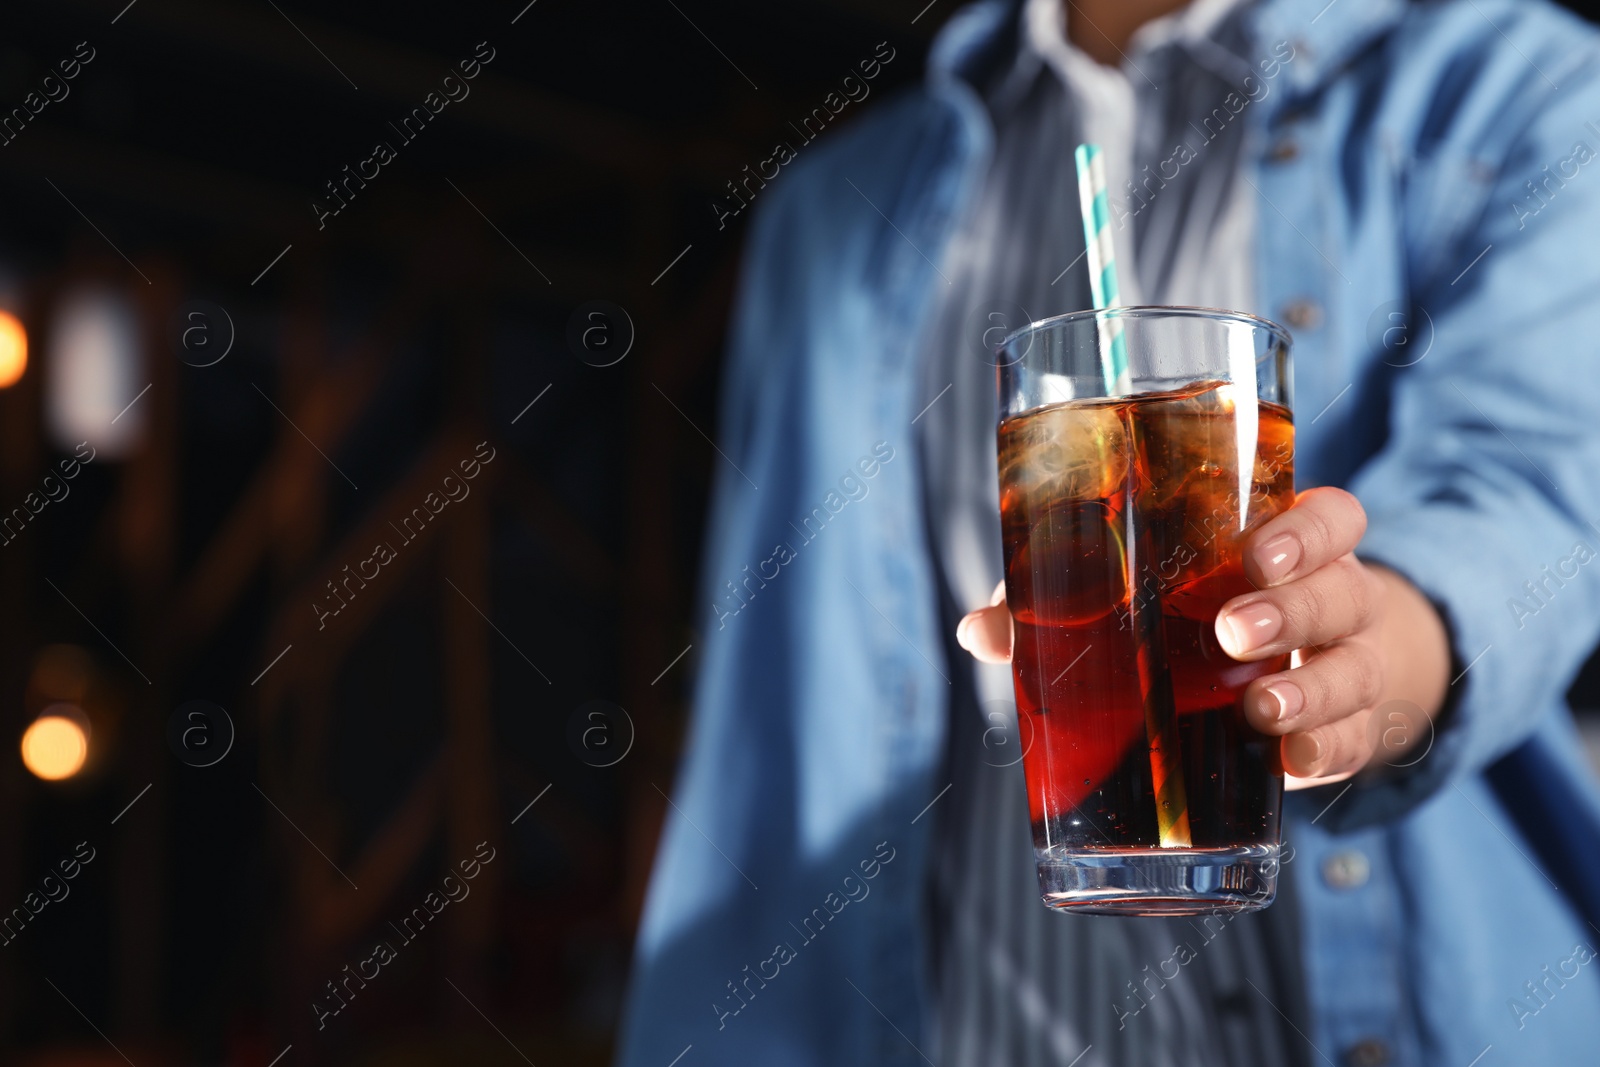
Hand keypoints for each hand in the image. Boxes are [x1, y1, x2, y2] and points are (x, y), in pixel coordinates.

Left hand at [956, 487, 1450, 788]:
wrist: (1305, 679)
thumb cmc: (1202, 616)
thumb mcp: (1152, 598)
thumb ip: (1068, 604)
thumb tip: (978, 630)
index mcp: (1289, 549)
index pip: (1332, 519)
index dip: (1307, 531)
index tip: (1256, 554)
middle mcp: (1335, 600)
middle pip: (1342, 592)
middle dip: (1291, 612)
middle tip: (1231, 633)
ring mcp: (1349, 668)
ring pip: (1353, 670)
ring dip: (1310, 691)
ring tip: (1261, 711)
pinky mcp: (1347, 734)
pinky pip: (1353, 742)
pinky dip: (1324, 753)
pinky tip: (1290, 763)